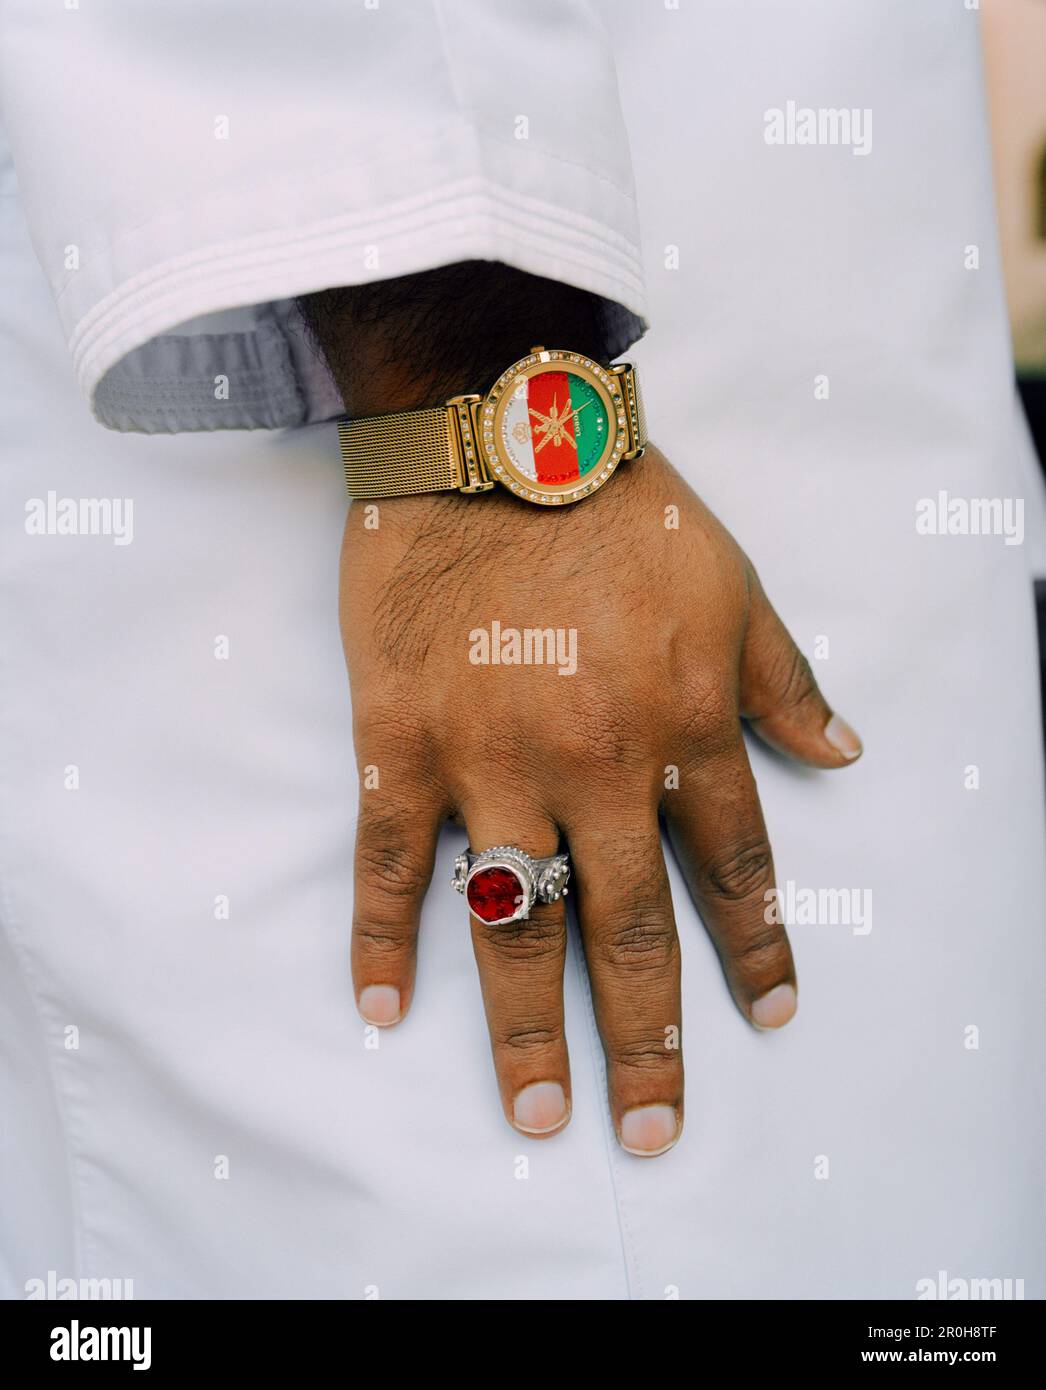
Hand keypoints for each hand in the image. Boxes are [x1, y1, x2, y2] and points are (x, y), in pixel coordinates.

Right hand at [341, 444, 861, 1155]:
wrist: (493, 438)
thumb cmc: (621, 506)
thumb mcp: (734, 582)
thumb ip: (787, 681)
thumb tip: (844, 757)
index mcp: (685, 727)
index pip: (733, 869)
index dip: (756, 949)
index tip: (770, 1013)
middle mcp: (596, 765)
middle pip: (631, 930)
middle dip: (650, 1041)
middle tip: (652, 1129)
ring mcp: (492, 762)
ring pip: (516, 921)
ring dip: (529, 1028)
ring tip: (540, 1111)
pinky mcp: (403, 744)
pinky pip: (388, 862)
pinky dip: (380, 939)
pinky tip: (382, 1011)